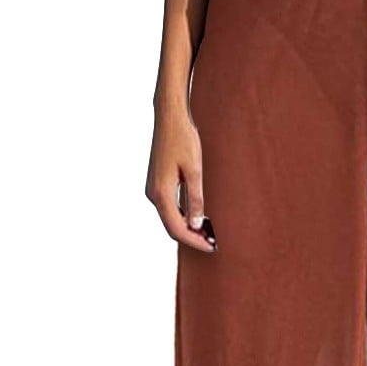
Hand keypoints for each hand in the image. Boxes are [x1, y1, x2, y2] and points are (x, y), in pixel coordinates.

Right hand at [146, 106, 215, 253]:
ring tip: (209, 233)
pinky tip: (198, 217)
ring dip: (188, 227)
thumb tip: (195, 225)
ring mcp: (153, 190)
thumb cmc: (183, 140)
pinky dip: (183, 216)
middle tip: (213, 243)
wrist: (169, 118)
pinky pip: (169, 207)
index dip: (195, 241)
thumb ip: (195, 199)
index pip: (177, 228)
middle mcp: (153, 195)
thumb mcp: (194, 171)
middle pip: (172, 227)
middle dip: (192, 237)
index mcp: (161, 193)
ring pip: (170, 218)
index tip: (212, 247)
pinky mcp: (156, 184)